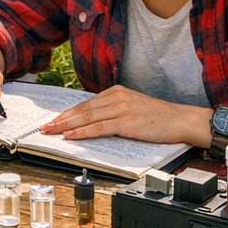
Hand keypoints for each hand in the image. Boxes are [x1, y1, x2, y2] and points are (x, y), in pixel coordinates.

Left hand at [39, 85, 208, 144]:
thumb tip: (94, 121)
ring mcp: (121, 108)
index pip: (86, 103)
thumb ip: (114, 110)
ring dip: (66, 125)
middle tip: (46, 126)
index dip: (68, 112)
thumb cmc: (159, 117)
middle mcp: (116, 97)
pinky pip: (98, 128)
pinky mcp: (126, 122)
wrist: (181, 119)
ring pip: (87, 118)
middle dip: (61, 118)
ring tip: (52, 131)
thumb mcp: (133, 106)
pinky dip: (82, 132)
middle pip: (82, 109)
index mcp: (116, 92)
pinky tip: (71, 135)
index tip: (55, 119)